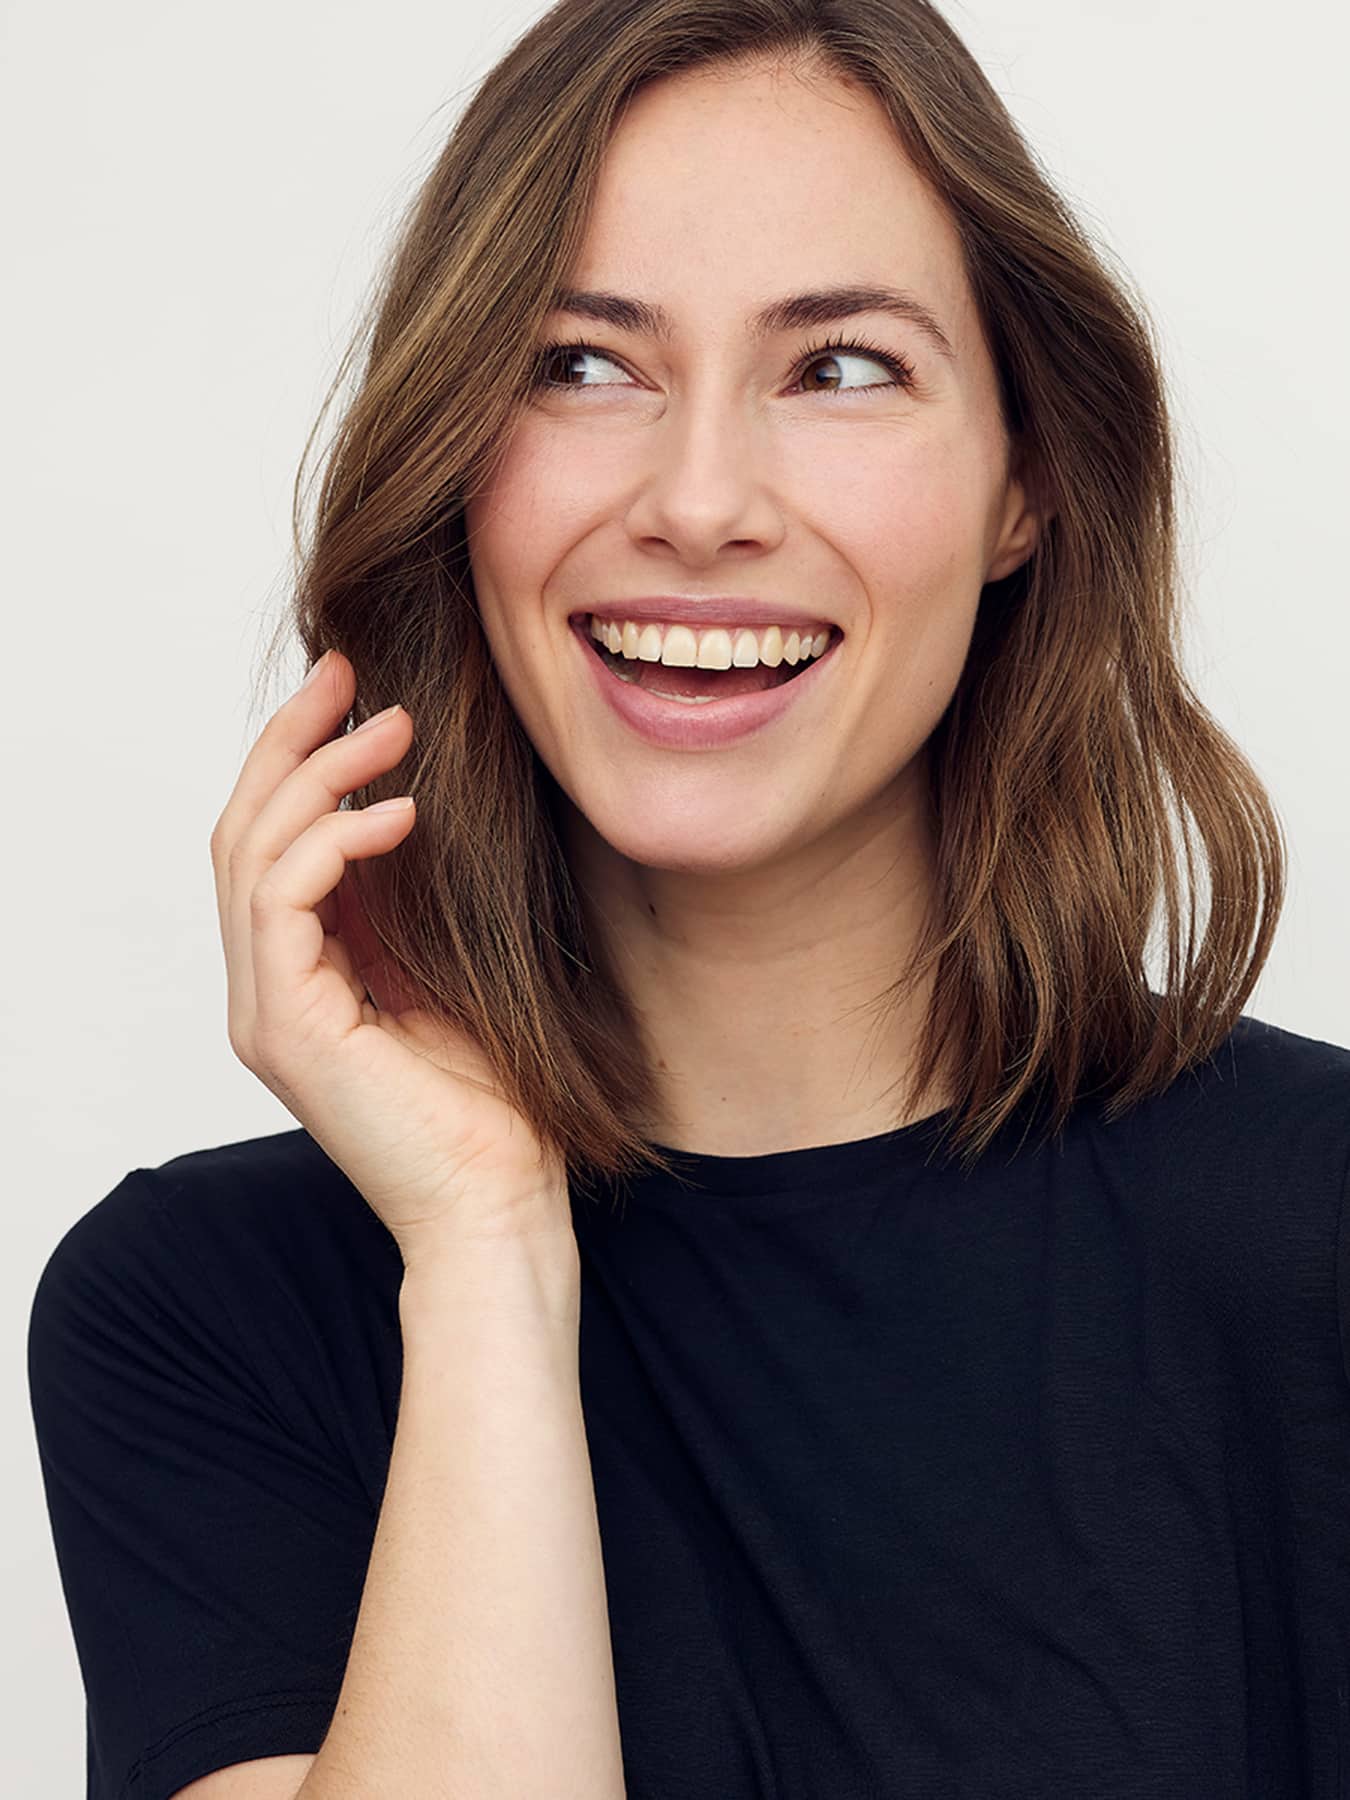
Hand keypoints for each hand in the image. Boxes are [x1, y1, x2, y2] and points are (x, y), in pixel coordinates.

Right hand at [210, 650, 573, 1270]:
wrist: (502, 1207)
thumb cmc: (496, 1106)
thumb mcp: (448, 974)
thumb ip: (407, 907)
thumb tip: (408, 810)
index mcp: (301, 979)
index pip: (271, 844)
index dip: (301, 760)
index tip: (354, 691)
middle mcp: (268, 992)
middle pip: (242, 833)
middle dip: (291, 741)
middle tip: (346, 669)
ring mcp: (267, 1012)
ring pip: (250, 855)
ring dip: (318, 777)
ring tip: (391, 729)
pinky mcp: (287, 1030)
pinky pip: (281, 901)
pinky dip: (334, 843)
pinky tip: (402, 814)